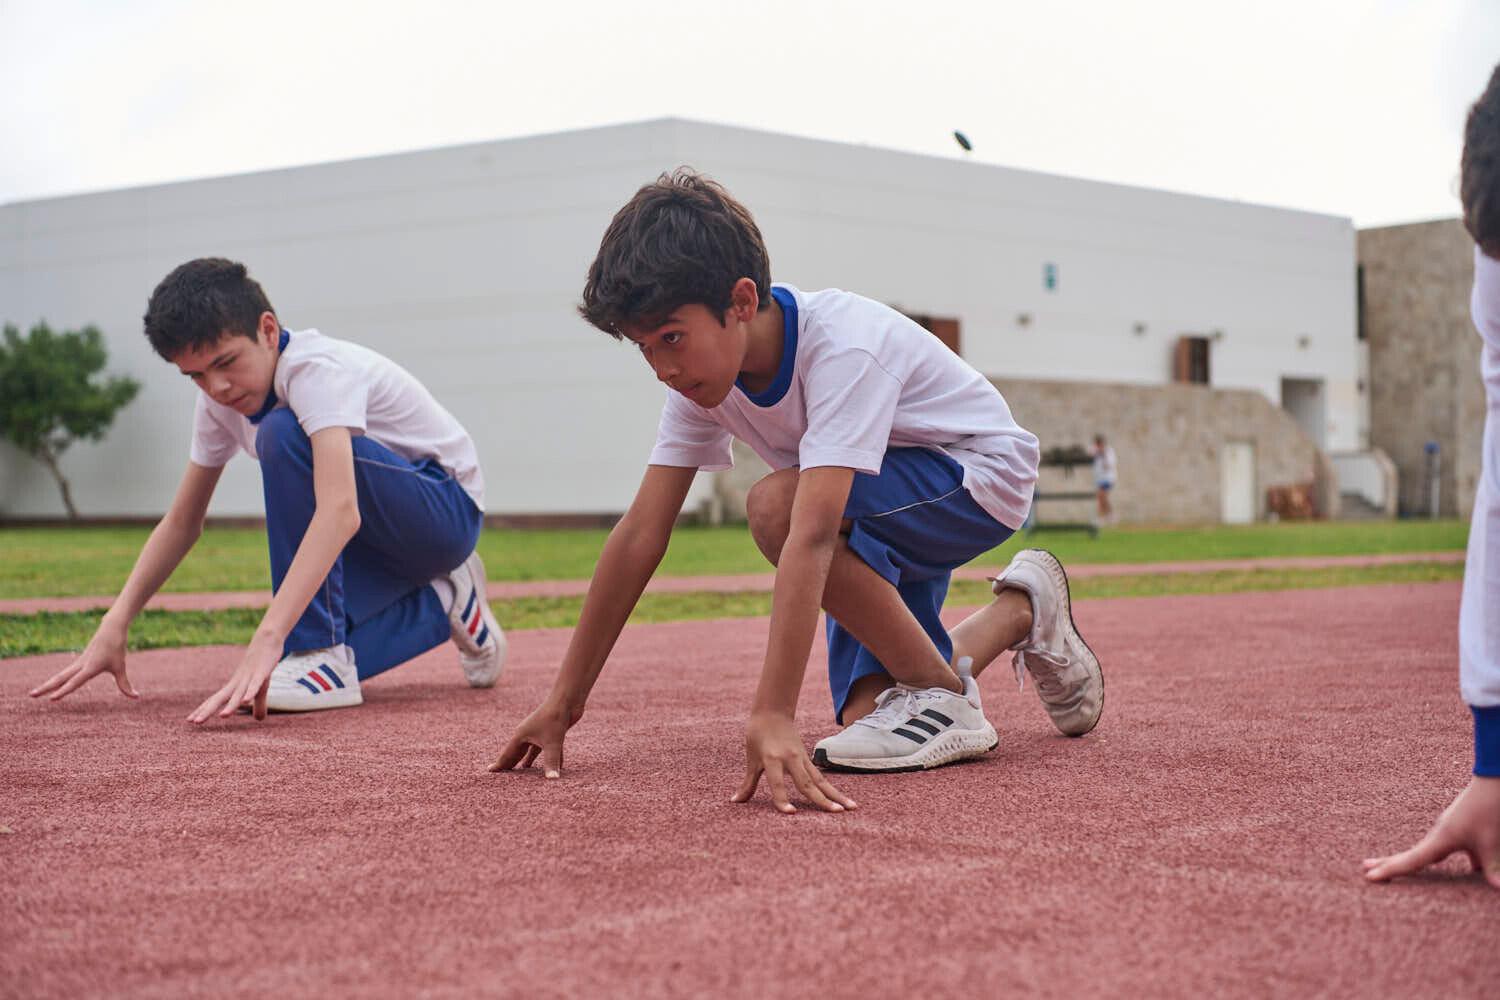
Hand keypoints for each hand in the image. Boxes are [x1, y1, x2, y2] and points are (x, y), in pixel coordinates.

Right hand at [29, 619, 137, 701]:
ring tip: (34, 693)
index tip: (52, 699)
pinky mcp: (80, 660)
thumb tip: (136, 697)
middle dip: (46, 687)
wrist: (111, 628)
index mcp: (90, 668)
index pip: (74, 682)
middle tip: (31, 695)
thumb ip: (125, 684)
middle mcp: (81, 665)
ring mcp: (79, 662)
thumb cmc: (116, 648)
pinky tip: (50, 685)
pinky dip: (57, 679)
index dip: (64, 691)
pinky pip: (66, 672)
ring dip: (48, 684)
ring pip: (60, 675)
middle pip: (60, 678)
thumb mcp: (121, 667)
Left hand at [186, 632, 282, 723]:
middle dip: (207, 710)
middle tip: (195, 722)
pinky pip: (255, 684)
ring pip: (238, 694)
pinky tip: (246, 701)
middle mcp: (237, 683)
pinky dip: (250, 693)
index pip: (215, 699)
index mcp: (234, 686)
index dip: (204, 709)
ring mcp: (249, 677)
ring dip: (231, 705)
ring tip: (223, 716)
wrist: (266, 640)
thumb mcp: (262, 688)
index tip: (190, 721)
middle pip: (220, 698)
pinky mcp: (262, 672)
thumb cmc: (261, 665)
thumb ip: (259, 704)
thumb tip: (259, 720)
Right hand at [489, 699, 582, 777]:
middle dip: (511, 764)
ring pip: (531, 750)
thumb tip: (552, 780)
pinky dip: (549, 758)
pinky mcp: (550, 732)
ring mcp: (539, 732)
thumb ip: (551, 762)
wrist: (567, 699)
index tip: (489, 771)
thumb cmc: (555, 718)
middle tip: (503, 775)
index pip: (507, 754)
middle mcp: (527, 734)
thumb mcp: (552, 743)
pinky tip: (554, 765)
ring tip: (523, 771)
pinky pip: (546, 748)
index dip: (500, 764)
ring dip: (528, 761)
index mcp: (521, 736)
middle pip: (517, 753)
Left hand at [731, 711, 857, 814]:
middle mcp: (790, 759)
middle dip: (822, 799)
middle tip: (836, 813)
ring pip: (820, 781)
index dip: (782, 799)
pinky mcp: (807, 759)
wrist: (772, 712)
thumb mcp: (751, 759)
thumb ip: (748, 783)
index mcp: (772, 759)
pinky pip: (821, 777)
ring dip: (835, 795)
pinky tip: (843, 800)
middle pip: (807, 783)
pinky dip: (831, 789)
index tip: (791, 813)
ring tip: (851, 808)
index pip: (777, 783)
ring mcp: (801, 758)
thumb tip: (735, 801)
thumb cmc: (757, 735)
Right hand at [1363, 776, 1499, 888]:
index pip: (1411, 860)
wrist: (1492, 780)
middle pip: (1411, 854)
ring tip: (1396, 865)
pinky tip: (1467, 866)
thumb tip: (1497, 889)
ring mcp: (1447, 830)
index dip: (1390, 870)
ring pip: (1428, 851)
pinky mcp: (1459, 827)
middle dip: (1390, 862)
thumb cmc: (1489, 810)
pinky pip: (1447, 847)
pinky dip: (1444, 857)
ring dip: (1414, 860)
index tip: (1368, 877)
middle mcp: (1439, 834)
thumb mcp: (1491, 843)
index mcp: (1440, 839)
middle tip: (1365, 866)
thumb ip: (1491, 868)